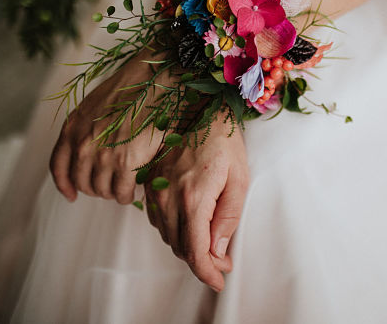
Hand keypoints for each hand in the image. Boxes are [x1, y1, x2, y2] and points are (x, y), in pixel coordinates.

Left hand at [49, 49, 164, 202]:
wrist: (153, 80)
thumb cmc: (132, 88)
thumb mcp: (95, 105)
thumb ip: (86, 129)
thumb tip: (90, 150)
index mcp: (72, 129)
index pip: (59, 168)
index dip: (65, 186)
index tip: (71, 195)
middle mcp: (82, 145)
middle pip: (82, 183)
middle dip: (96, 189)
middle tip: (110, 187)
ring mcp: (102, 155)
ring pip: (102, 190)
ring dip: (113, 193)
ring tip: (124, 188)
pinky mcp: (125, 162)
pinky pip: (122, 192)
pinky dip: (127, 195)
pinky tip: (134, 190)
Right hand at [145, 114, 248, 291]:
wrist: (193, 105)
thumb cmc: (222, 139)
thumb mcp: (238, 178)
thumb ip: (228, 217)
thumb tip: (218, 251)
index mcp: (193, 198)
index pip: (195, 252)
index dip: (207, 274)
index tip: (218, 282)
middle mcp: (168, 198)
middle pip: (180, 248)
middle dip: (202, 261)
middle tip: (224, 261)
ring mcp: (154, 191)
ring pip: (167, 236)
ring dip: (188, 246)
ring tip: (212, 243)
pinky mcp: (148, 184)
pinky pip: (157, 219)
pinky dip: (174, 229)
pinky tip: (192, 222)